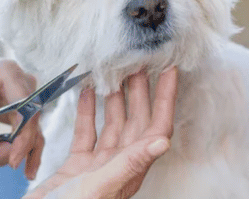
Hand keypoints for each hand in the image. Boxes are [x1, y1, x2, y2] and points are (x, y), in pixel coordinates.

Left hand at [0, 44, 43, 178]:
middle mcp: (24, 85)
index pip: (28, 110)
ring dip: (8, 152)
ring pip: (30, 134)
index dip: (24, 138)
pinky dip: (15, 149)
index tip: (13, 163)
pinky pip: (26, 133)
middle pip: (30, 126)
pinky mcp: (21, 109)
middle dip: (7, 149)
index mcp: (10, 74)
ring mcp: (25, 97)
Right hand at [24, 67, 177, 198]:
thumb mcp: (98, 187)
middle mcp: (118, 165)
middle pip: (136, 120)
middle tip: (141, 61)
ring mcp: (98, 164)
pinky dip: (87, 112)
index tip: (170, 71)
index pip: (157, 127)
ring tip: (116, 71)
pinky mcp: (77, 165)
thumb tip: (162, 142)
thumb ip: (129, 163)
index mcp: (130, 169)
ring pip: (113, 123)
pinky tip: (86, 93)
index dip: (166, 99)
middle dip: (141, 90)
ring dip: (115, 97)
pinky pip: (87, 132)